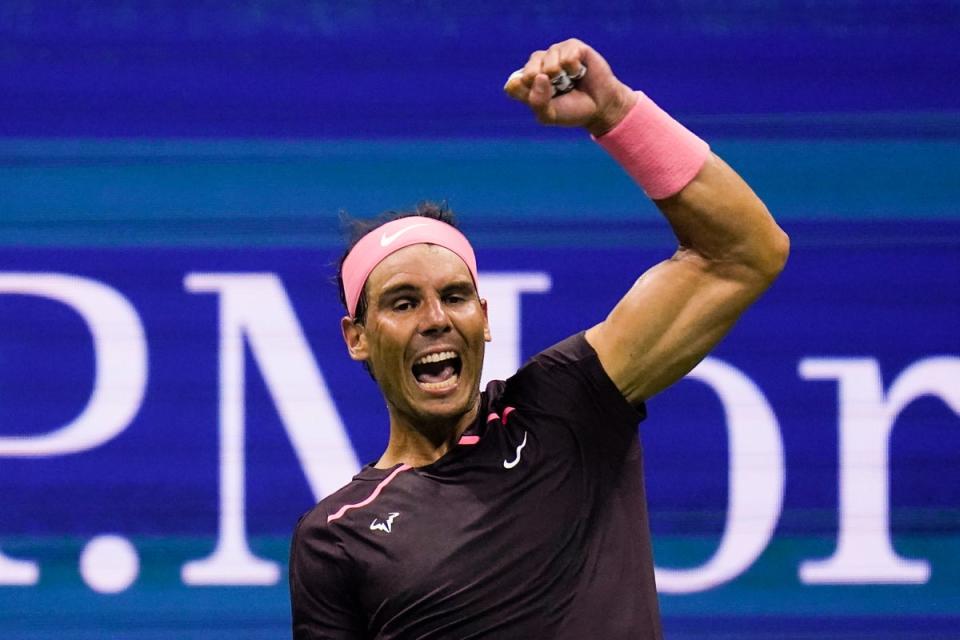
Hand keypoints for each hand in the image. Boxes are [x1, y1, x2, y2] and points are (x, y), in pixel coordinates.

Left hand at [503, 38, 637, 136]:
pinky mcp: (572, 46)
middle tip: (559, 91)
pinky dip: (574, 70)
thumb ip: (537, 102)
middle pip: (529, 73)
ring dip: (562, 79)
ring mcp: (554, 53)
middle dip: (546, 88)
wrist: (600, 107)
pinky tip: (579, 72)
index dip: (528, 96)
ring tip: (570, 81)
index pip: (513, 85)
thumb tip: (539, 76)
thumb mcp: (550, 115)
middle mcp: (537, 64)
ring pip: (548, 64)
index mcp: (526, 82)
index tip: (543, 102)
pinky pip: (567, 57)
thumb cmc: (572, 111)